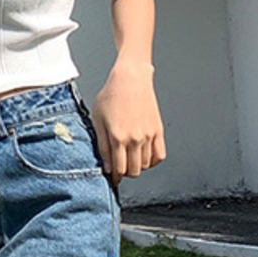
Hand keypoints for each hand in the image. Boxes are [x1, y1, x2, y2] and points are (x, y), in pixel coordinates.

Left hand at [90, 63, 165, 186]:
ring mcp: (148, 135)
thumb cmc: (111, 94)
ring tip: (131, 160)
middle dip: (126, 174)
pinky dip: (153, 161)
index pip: (119, 169)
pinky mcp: (158, 130)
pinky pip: (160, 156)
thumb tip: (107, 167)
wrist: (131, 77)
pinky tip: (145, 157)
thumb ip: (102, 146)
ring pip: (146, 165)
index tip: (113, 179)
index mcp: (118, 137)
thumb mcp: (97, 119)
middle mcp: (135, 139)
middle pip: (134, 171)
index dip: (115, 178)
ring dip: (138, 167)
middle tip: (121, 169)